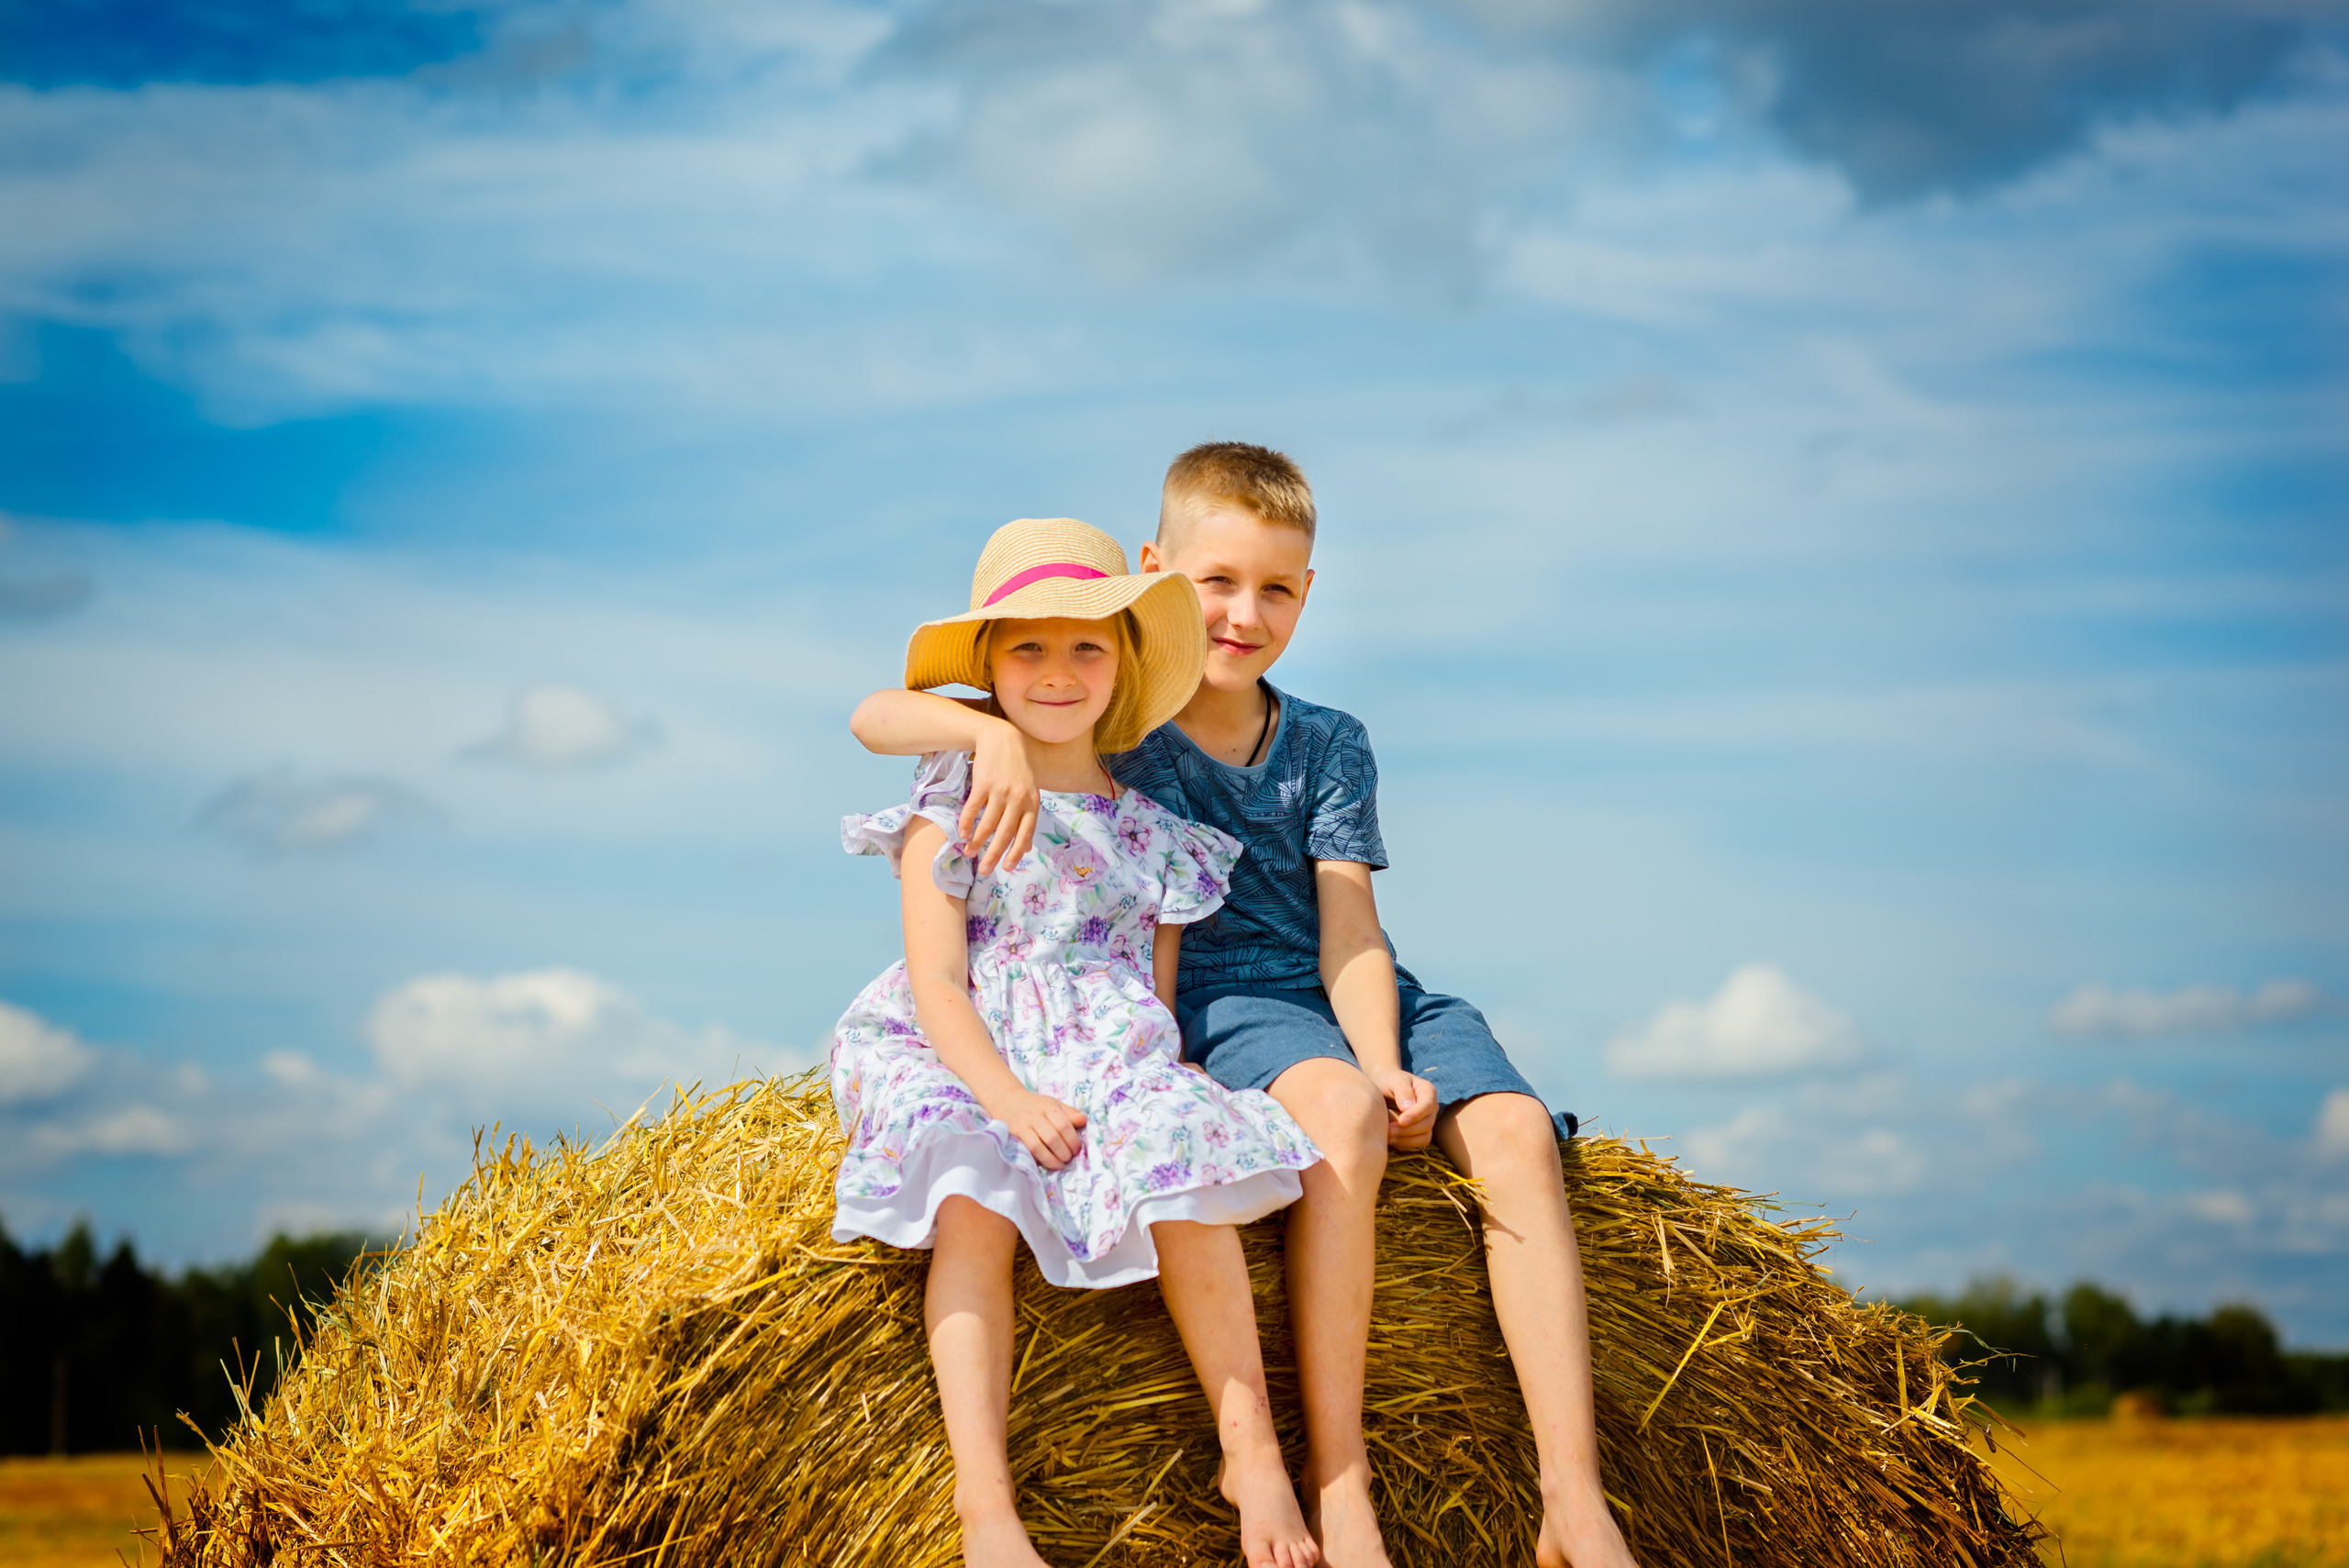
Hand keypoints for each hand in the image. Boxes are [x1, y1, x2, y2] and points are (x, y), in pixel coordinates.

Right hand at [958, 718, 1040, 875]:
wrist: (1002, 738)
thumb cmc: (1017, 768)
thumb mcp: (1030, 791)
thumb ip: (1028, 817)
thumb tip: (1027, 846)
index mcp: (1032, 803)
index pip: (1025, 834)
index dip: (1016, 853)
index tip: (1007, 868)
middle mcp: (1018, 798)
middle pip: (1005, 834)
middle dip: (993, 855)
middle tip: (985, 870)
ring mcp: (1000, 791)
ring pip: (987, 824)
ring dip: (977, 842)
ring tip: (970, 853)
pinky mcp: (983, 783)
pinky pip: (973, 809)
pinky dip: (967, 824)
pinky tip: (962, 834)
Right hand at [992, 1088, 1087, 1169]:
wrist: (1007, 1101)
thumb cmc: (1035, 1106)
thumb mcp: (1053, 1104)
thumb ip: (1069, 1113)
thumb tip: (1084, 1121)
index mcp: (1048, 1106)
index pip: (1064, 1125)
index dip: (1073, 1140)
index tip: (1077, 1149)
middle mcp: (1035, 1115)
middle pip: (1053, 1138)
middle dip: (1064, 1152)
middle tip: (1069, 1158)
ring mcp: (1023, 1125)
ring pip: (1039, 1146)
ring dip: (1052, 1159)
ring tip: (1060, 1164)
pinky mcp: (1014, 1135)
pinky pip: (1028, 1150)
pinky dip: (1039, 1159)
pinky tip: (1046, 1163)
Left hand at [1374, 1068, 1437, 1150]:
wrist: (1381, 1088)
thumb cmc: (1387, 1080)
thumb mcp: (1393, 1080)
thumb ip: (1402, 1090)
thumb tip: (1408, 1107)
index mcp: (1427, 1091)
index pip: (1428, 1106)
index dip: (1416, 1115)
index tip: (1401, 1121)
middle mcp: (1430, 1108)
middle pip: (1427, 1124)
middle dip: (1408, 1130)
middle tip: (1388, 1130)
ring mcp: (1426, 1121)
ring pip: (1424, 1137)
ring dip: (1406, 1140)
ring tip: (1387, 1137)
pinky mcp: (1418, 1133)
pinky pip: (1416, 1144)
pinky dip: (1403, 1144)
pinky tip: (1389, 1139)